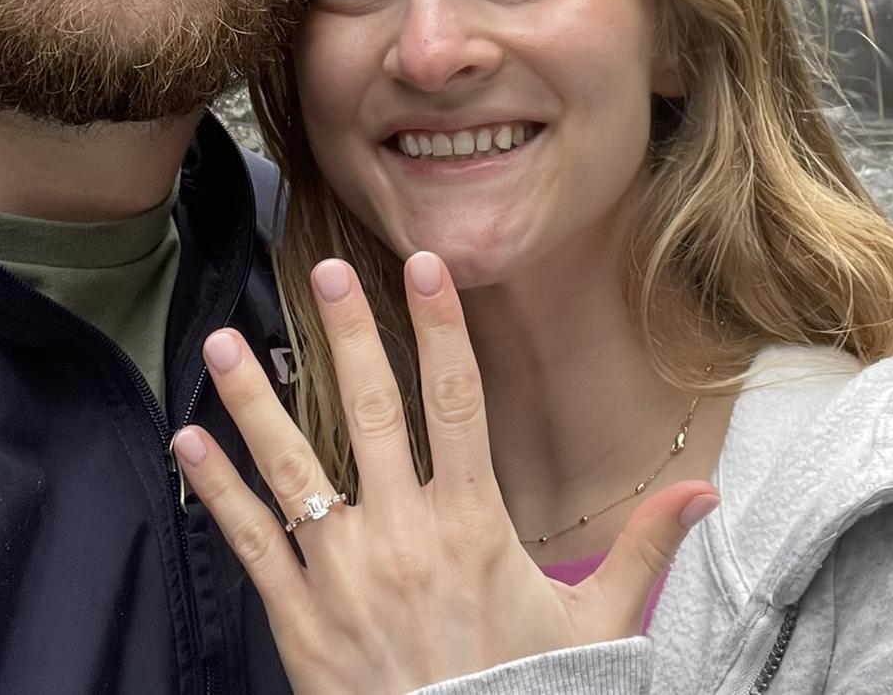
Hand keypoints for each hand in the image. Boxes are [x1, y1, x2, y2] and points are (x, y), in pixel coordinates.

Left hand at [171, 251, 717, 694]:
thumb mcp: (595, 626)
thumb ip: (644, 548)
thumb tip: (707, 490)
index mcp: (471, 523)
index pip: (458, 399)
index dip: (441, 327)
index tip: (425, 266)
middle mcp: (402, 534)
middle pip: (371, 410)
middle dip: (348, 333)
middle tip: (323, 270)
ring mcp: (343, 574)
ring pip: (294, 466)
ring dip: (254, 399)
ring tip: (223, 340)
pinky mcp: (298, 619)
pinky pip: (251, 543)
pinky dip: (216, 491)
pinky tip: (186, 439)